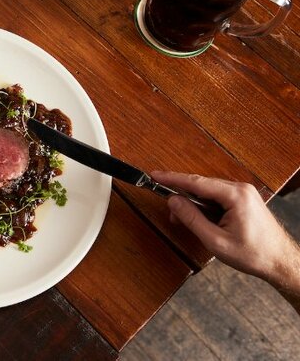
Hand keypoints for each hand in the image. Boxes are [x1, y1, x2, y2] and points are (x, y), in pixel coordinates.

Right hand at [151, 171, 299, 293]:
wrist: (281, 262)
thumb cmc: (255, 255)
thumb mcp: (216, 241)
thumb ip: (192, 219)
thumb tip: (173, 202)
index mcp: (236, 196)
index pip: (196, 182)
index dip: (173, 179)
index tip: (155, 175)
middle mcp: (241, 189)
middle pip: (201, 185)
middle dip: (182, 196)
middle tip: (169, 210)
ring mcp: (244, 193)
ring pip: (208, 191)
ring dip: (193, 203)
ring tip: (183, 219)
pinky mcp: (244, 199)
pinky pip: (218, 196)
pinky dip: (205, 205)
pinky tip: (199, 218)